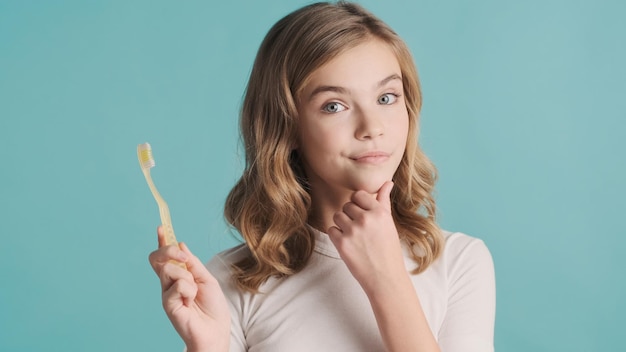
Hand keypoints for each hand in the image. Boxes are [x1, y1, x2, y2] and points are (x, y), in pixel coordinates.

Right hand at [148, 226, 229, 351]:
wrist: (216, 331)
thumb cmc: (212, 308)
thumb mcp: (206, 279)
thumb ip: (193, 263)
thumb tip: (181, 244)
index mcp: (178, 276)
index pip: (165, 256)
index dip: (162, 241)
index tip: (161, 227)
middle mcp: (168, 284)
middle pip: (157, 259)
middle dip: (168, 251)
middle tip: (183, 258)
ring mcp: (166, 294)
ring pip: (169, 270)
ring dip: (187, 277)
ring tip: (194, 293)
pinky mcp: (167, 305)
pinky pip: (177, 286)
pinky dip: (189, 291)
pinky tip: (191, 302)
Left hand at [327, 181, 406, 292]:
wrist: (385, 277)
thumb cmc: (388, 250)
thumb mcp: (389, 223)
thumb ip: (384, 201)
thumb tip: (387, 183)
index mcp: (379, 212)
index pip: (358, 194)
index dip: (358, 204)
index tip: (363, 215)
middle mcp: (366, 219)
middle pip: (346, 205)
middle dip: (351, 216)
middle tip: (361, 230)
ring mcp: (353, 231)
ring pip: (337, 216)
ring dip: (342, 225)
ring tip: (354, 237)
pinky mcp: (342, 243)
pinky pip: (331, 229)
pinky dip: (337, 236)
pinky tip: (349, 244)